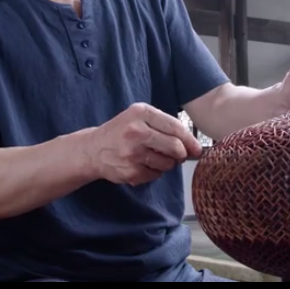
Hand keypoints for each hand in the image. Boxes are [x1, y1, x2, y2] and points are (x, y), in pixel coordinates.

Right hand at [88, 103, 202, 185]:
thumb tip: (193, 146)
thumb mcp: (139, 117)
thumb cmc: (122, 131)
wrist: (93, 149)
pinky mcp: (130, 171)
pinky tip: (143, 164)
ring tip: (154, 157)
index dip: (190, 140)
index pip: (175, 127)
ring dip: (167, 163)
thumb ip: (165, 125)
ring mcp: (132, 153)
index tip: (196, 148)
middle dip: (181, 154)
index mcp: (140, 113)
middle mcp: (136, 131)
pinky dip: (154, 172)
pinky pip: (156, 175)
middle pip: (175, 147)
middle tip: (179, 155)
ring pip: (167, 163)